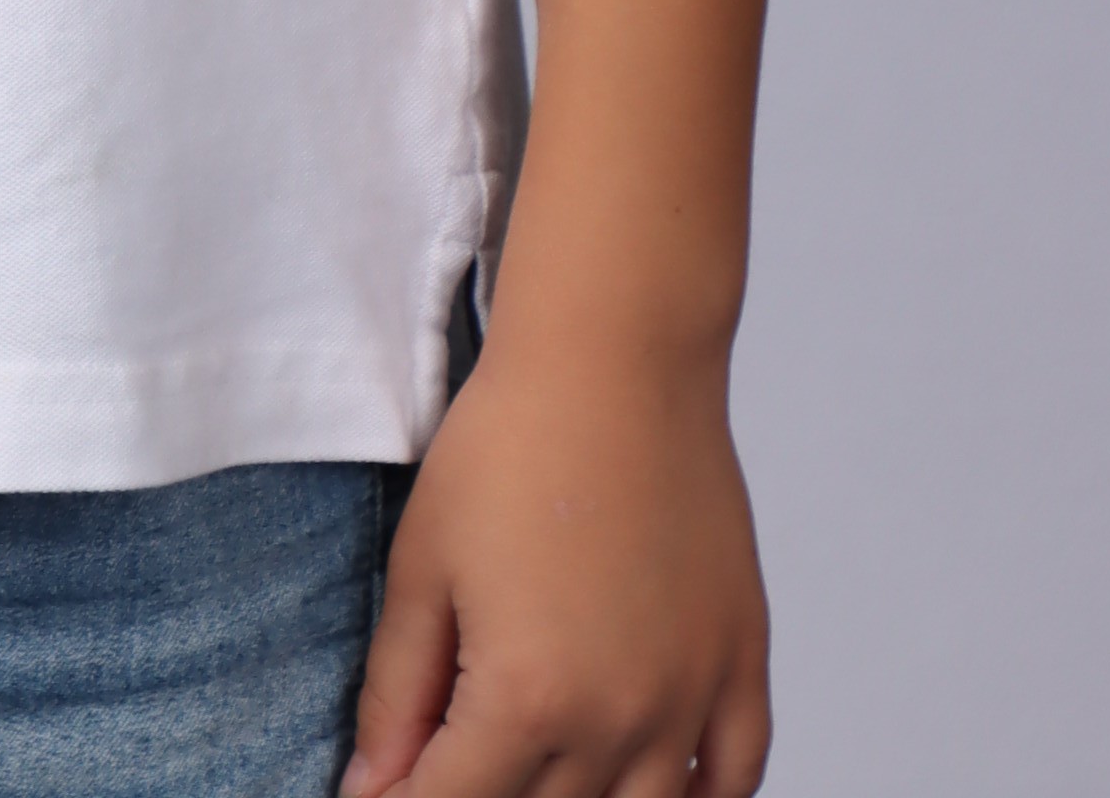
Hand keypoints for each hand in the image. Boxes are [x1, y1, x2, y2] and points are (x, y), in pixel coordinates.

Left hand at [341, 324, 770, 797]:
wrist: (615, 357)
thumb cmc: (510, 442)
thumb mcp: (422, 564)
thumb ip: (396, 692)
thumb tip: (369, 786)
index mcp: (527, 697)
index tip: (387, 791)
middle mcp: (619, 718)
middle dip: (483, 795)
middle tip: (452, 758)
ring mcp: (691, 697)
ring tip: (534, 764)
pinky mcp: (740, 661)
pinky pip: (733, 777)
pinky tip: (644, 784)